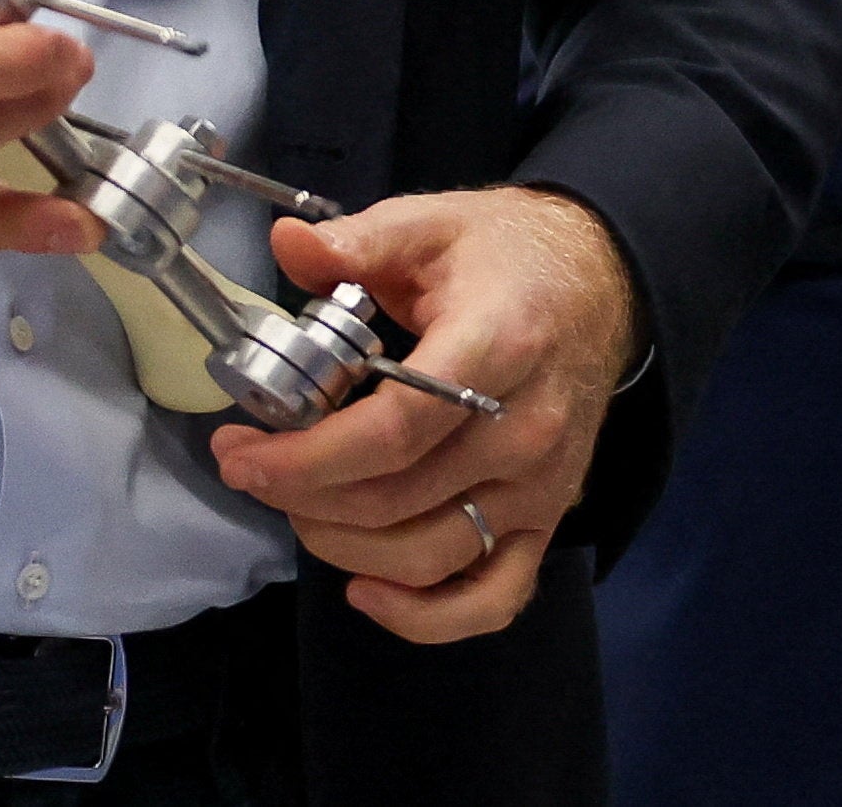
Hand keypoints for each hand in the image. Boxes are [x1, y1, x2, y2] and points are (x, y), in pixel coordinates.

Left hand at [208, 187, 637, 641]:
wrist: (599, 285)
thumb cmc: (504, 256)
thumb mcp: (432, 224)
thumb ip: (358, 240)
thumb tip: (284, 246)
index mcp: (497, 346)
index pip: (396, 429)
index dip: (308, 456)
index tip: (242, 451)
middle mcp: (525, 430)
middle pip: (397, 500)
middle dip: (301, 495)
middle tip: (248, 466)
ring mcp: (541, 486)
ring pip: (428, 556)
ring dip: (341, 546)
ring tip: (297, 505)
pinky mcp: (547, 520)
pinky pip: (493, 598)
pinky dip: (426, 617)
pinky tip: (367, 589)